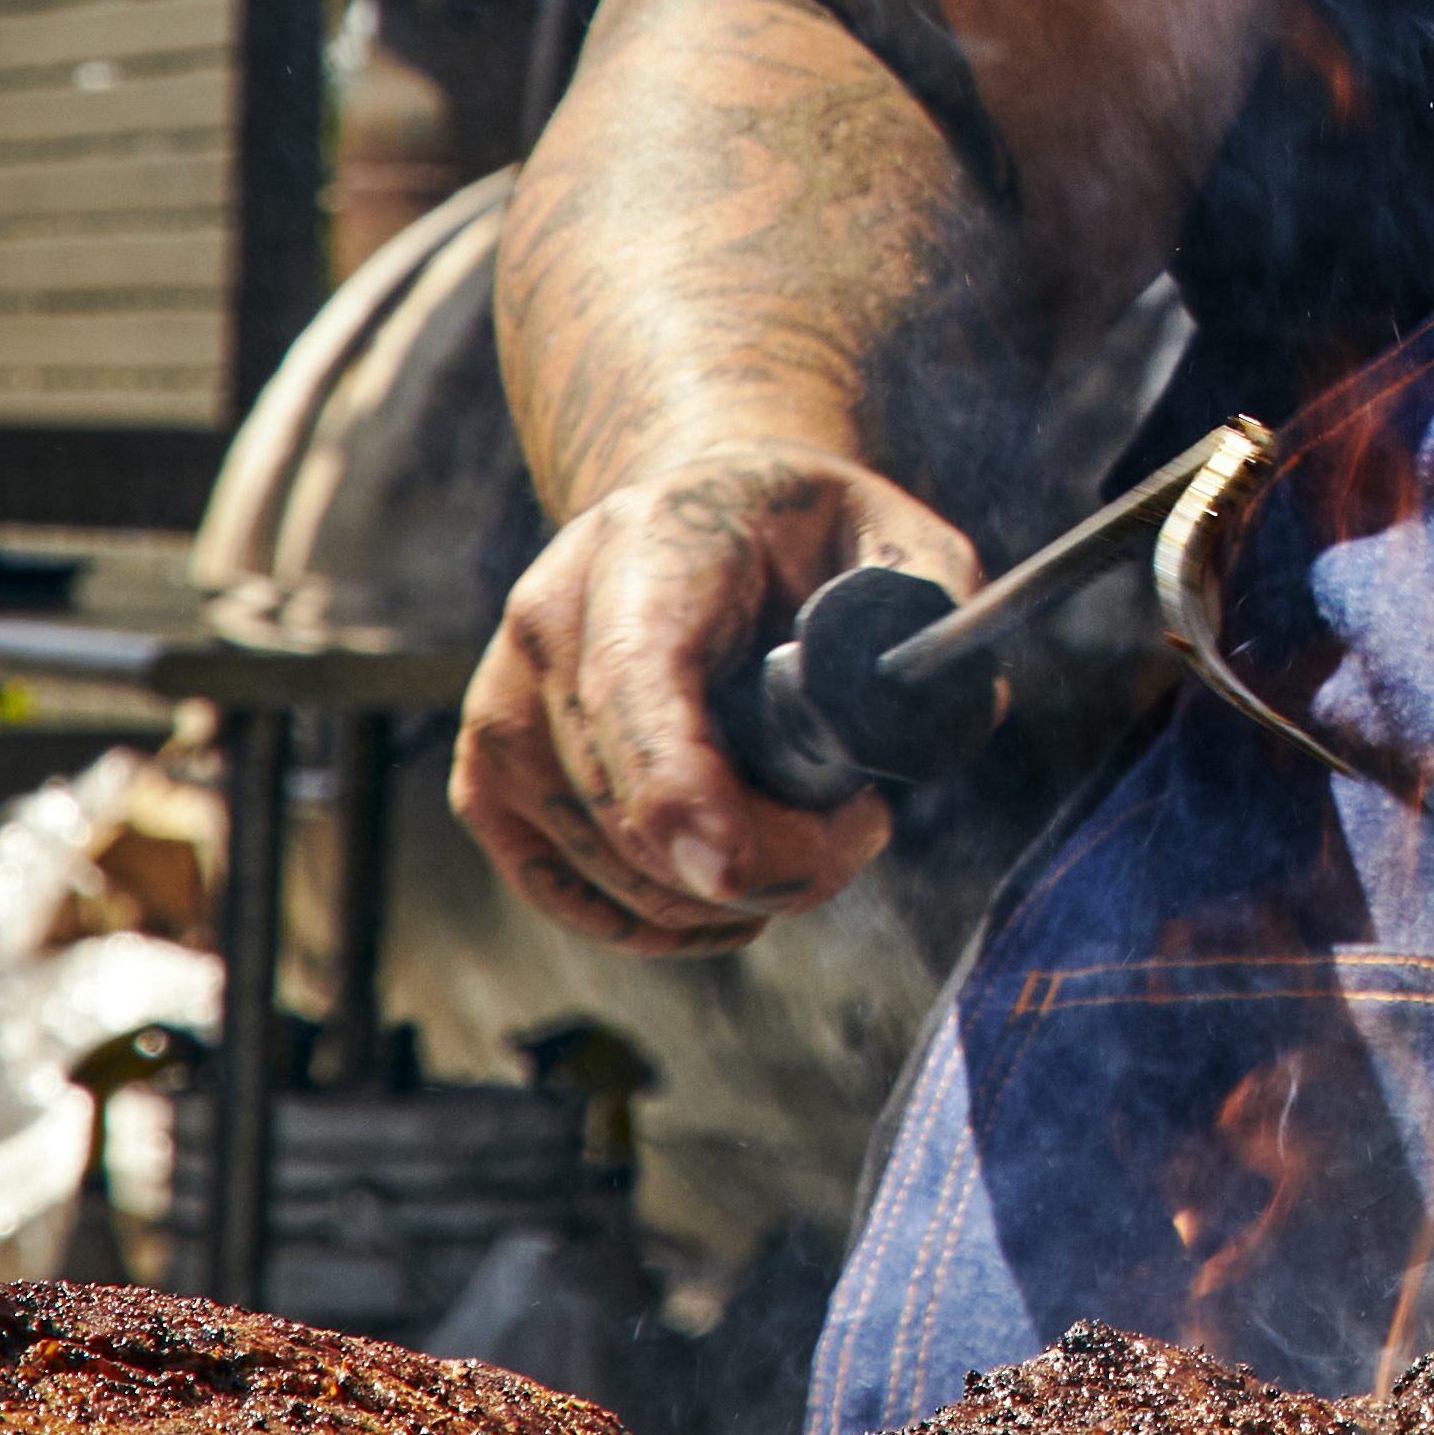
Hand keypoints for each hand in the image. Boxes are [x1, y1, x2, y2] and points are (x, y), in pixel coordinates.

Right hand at [455, 449, 979, 950]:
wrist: (697, 515)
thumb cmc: (803, 533)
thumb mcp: (892, 530)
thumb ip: (930, 602)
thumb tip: (942, 719)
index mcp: (646, 548)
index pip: (634, 682)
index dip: (680, 790)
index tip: (742, 871)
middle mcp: (547, 625)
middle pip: (632, 804)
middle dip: (768, 857)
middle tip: (864, 827)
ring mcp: (504, 707)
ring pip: (607, 868)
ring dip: (725, 893)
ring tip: (812, 836)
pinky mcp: (490, 779)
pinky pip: (566, 894)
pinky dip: (657, 919)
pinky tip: (729, 891)